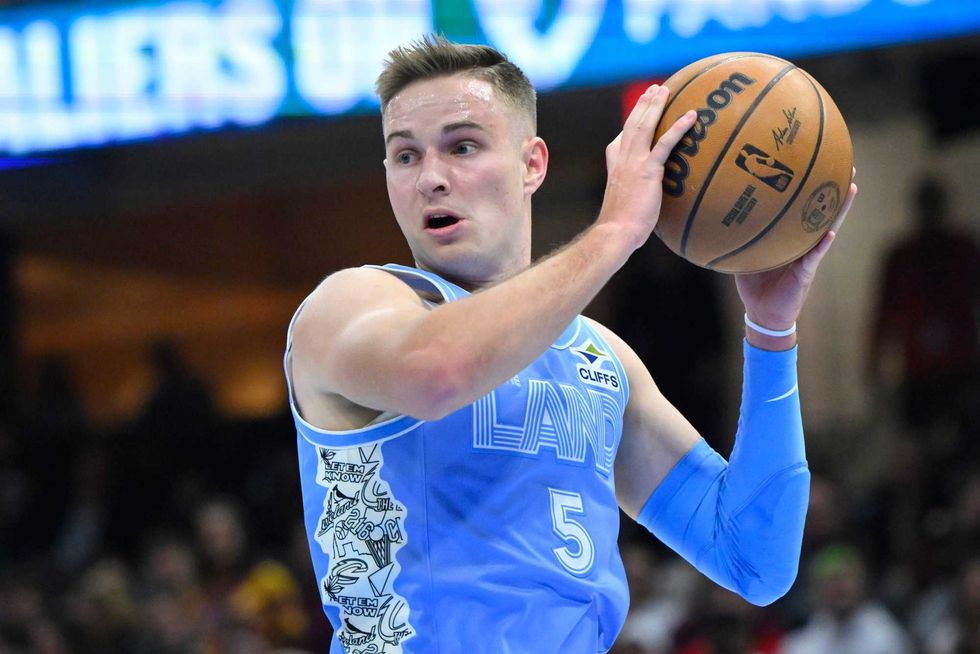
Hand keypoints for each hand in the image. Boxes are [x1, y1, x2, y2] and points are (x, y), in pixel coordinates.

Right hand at [598, 84, 696, 249]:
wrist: (616, 231)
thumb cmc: (622, 225)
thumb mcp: (626, 203)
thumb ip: (637, 193)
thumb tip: (649, 200)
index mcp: (615, 165)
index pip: (622, 139)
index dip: (632, 123)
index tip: (639, 112)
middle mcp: (622, 158)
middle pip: (633, 124)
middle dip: (643, 104)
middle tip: (655, 89)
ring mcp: (633, 162)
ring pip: (645, 126)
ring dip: (655, 105)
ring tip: (665, 89)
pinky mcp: (647, 170)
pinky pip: (665, 143)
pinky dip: (678, 127)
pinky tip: (691, 115)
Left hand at [736, 176, 857, 330]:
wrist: (763, 312)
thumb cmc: (754, 283)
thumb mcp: (743, 254)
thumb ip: (737, 236)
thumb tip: (717, 215)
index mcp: (789, 236)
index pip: (801, 207)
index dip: (810, 187)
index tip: (817, 162)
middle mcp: (803, 242)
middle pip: (822, 210)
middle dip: (835, 188)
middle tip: (846, 164)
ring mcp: (809, 255)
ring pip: (827, 227)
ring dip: (839, 209)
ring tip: (850, 187)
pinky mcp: (806, 271)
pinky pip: (816, 255)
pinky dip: (822, 244)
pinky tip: (831, 231)